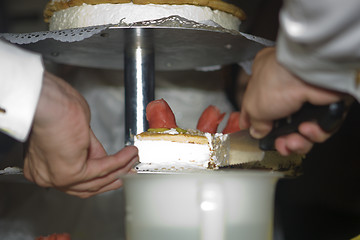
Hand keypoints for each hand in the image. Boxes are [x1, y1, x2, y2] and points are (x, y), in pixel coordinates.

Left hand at [23, 71, 138, 197]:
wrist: (47, 103)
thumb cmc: (52, 107)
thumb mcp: (74, 132)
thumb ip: (86, 149)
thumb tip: (100, 157)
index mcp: (40, 167)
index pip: (71, 181)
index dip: (95, 177)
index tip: (111, 173)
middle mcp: (45, 176)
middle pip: (84, 187)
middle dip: (108, 181)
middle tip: (123, 175)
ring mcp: (57, 177)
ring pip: (95, 180)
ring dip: (119, 169)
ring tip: (132, 159)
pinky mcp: (71, 173)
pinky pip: (102, 169)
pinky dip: (119, 161)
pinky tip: (129, 154)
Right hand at [239, 47, 341, 155]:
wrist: (306, 75)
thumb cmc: (276, 81)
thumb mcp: (253, 107)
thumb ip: (255, 122)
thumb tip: (257, 131)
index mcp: (264, 79)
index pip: (259, 106)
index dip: (257, 122)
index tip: (254, 133)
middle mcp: (286, 87)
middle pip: (283, 123)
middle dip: (282, 140)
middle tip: (280, 144)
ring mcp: (307, 97)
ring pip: (303, 129)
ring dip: (298, 141)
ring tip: (293, 141)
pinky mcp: (326, 105)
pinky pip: (321, 128)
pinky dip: (314, 133)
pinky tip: (307, 129)